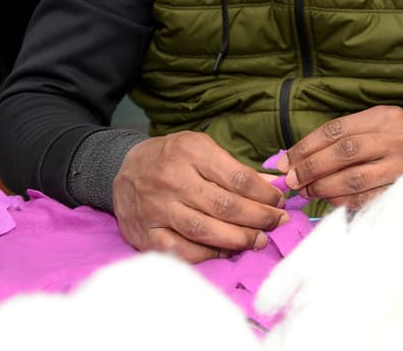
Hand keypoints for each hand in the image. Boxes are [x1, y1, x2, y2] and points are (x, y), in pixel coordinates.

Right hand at [112, 132, 289, 263]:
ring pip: (204, 230)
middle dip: (258, 218)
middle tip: (277, 223)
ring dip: (237, 239)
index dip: (264, 194)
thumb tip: (270, 188)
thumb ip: (234, 168)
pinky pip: (181, 250)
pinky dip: (207, 255)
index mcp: (191, 152)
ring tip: (259, 240)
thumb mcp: (201, 148)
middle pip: (224, 205)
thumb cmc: (171, 158)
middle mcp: (173, 180)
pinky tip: (226, 251)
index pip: (237, 178)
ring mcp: (157, 208)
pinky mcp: (145, 234)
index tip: (279, 202)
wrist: (122, 168)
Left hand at [279, 106, 402, 210]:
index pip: (337, 128)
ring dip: (324, 187)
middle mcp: (398, 136)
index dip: (307, 146)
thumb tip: (295, 160)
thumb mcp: (377, 130)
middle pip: (345, 151)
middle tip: (293, 181)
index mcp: (386, 116)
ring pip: (354, 177)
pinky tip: (330, 200)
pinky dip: (343, 200)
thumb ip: (342, 139)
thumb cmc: (398, 146)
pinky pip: (367, 198)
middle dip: (313, 167)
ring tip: (308, 192)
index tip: (287, 162)